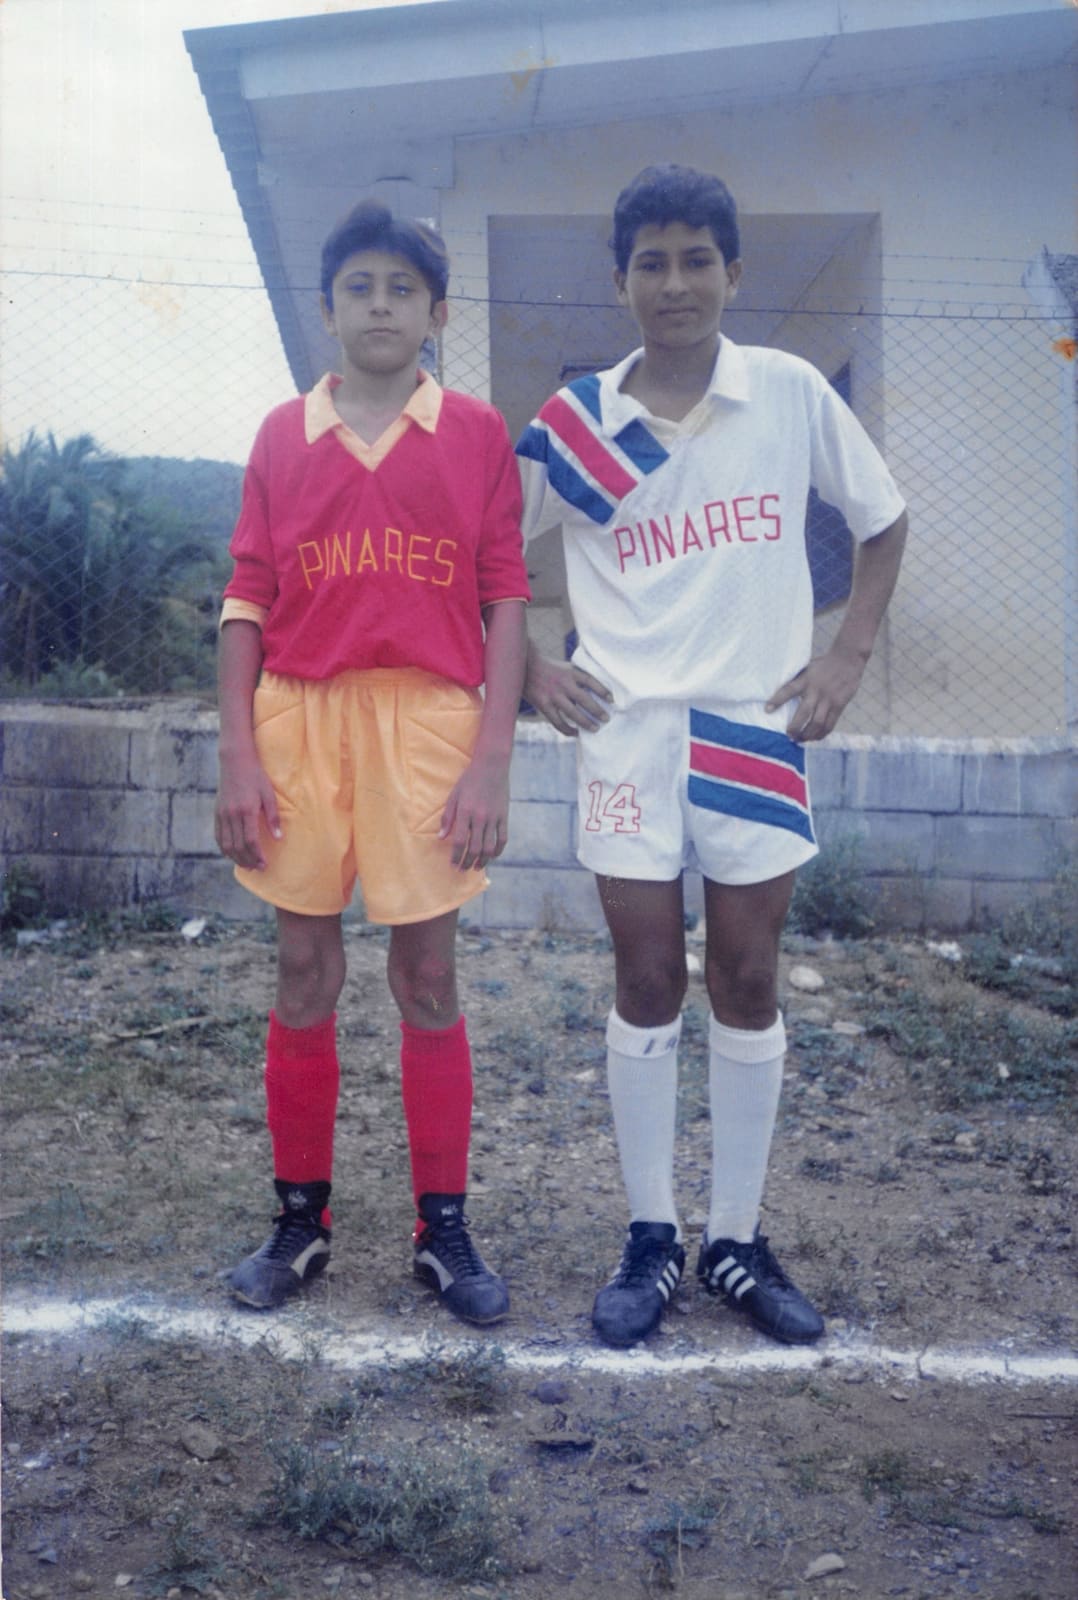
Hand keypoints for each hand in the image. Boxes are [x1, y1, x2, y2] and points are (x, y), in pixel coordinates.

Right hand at [214, 753, 281, 868]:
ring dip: (236, 858)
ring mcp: (222, 814)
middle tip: (258, 868)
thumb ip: (273, 817)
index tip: (265, 864)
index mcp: (247, 810)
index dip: (257, 855)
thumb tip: (278, 838)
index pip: (251, 840)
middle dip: (248, 860)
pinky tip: (233, 854)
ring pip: (226, 844)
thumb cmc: (256, 777)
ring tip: (247, 865)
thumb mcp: (269, 795)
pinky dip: (225, 849)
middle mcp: (232, 814)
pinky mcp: (217, 813)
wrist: (235, 762)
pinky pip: (218, 836)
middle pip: (238, 846)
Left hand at [440, 753, 508, 870]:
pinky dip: (497, 850)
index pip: (459, 841)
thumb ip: (447, 818)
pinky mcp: (504, 816)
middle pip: (474, 848)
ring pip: (489, 847)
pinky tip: (491, 856)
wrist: (491, 766)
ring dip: (482, 861)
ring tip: (476, 867)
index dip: (456, 856)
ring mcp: (494, 818)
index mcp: (465, 812)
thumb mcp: (453, 796)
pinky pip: (502, 839)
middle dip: (467, 862)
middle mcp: (480, 817)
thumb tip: (441, 838)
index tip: (452, 864)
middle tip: (462, 870)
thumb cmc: (469, 780)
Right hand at [525, 653, 611, 735]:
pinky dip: (568, 729)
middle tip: (607, 719)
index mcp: (570, 672)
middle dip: (597, 710)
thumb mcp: (565, 667)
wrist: (523, 667)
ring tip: (596, 728)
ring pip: (573, 713)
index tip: (612, 700)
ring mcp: (553, 695)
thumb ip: (578, 676)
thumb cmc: (548, 668)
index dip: (602, 690)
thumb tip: (595, 689)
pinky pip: (558, 721)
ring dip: (586, 722)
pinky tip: (576, 733)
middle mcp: (563, 683)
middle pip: (584, 699)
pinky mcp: (544, 705)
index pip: (590, 681)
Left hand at [766, 644, 867, 741]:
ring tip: (800, 739)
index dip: (777, 700)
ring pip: (817, 723)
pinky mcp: (839, 705)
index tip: (767, 710)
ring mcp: (829, 699)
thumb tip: (782, 694)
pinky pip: (830, 724)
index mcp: (806, 680)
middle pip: (804, 713)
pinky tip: (814, 738)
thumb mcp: (807, 668)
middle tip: (788, 735)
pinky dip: (821, 734)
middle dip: (794, 728)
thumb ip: (798, 681)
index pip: (789, 690)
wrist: (848, 659)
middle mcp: (816, 691)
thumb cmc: (824, 665)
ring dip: (807, 735)